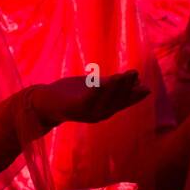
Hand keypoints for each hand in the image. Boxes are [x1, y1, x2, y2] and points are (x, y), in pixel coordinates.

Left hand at [30, 70, 149, 129]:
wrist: (43, 102)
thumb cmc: (68, 94)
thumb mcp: (91, 88)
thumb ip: (108, 85)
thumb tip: (129, 78)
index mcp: (104, 109)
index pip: (122, 102)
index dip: (134, 97)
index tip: (146, 88)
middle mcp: (98, 114)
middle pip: (116, 101)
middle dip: (127, 89)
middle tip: (136, 75)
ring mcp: (87, 112)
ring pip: (105, 99)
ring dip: (116, 87)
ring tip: (126, 75)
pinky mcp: (75, 108)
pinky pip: (88, 99)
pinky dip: (97, 91)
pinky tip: (102, 82)